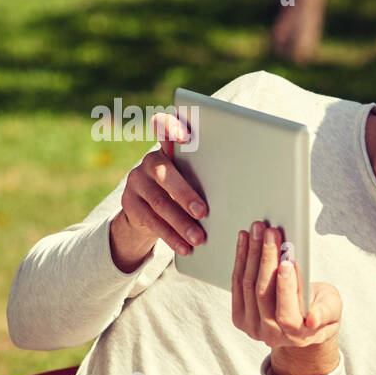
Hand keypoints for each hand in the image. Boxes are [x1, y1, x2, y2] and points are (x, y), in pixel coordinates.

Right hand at [110, 112, 205, 271]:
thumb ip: (208, 174)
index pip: (164, 127)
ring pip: (159, 203)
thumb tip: (246, 186)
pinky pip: (150, 222)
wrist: (147, 210)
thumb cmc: (184, 190)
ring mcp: (136, 181)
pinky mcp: (129, 203)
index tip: (184, 136)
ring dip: (181, 223)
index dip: (171, 127)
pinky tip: (185, 247)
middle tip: (203, 212)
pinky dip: (170, 236)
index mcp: (169, 148)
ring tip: (198, 238)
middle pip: (165, 174)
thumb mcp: (194, 178)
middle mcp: (150, 161)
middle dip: (185, 195)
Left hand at [231, 221, 341, 374]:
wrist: (302, 324)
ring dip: (252, 253)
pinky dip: (241, 259)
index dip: (285, 288)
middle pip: (263, 294)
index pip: (286, 314)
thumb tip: (312, 318)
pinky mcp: (240, 316)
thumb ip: (325, 313)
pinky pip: (237, 284)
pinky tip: (246, 241)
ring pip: (247, 285)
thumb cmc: (322, 310)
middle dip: (267, 258)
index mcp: (297, 335)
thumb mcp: (332, 309)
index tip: (287, 262)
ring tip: (258, 230)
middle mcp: (271, 335)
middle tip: (270, 233)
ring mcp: (252, 327)